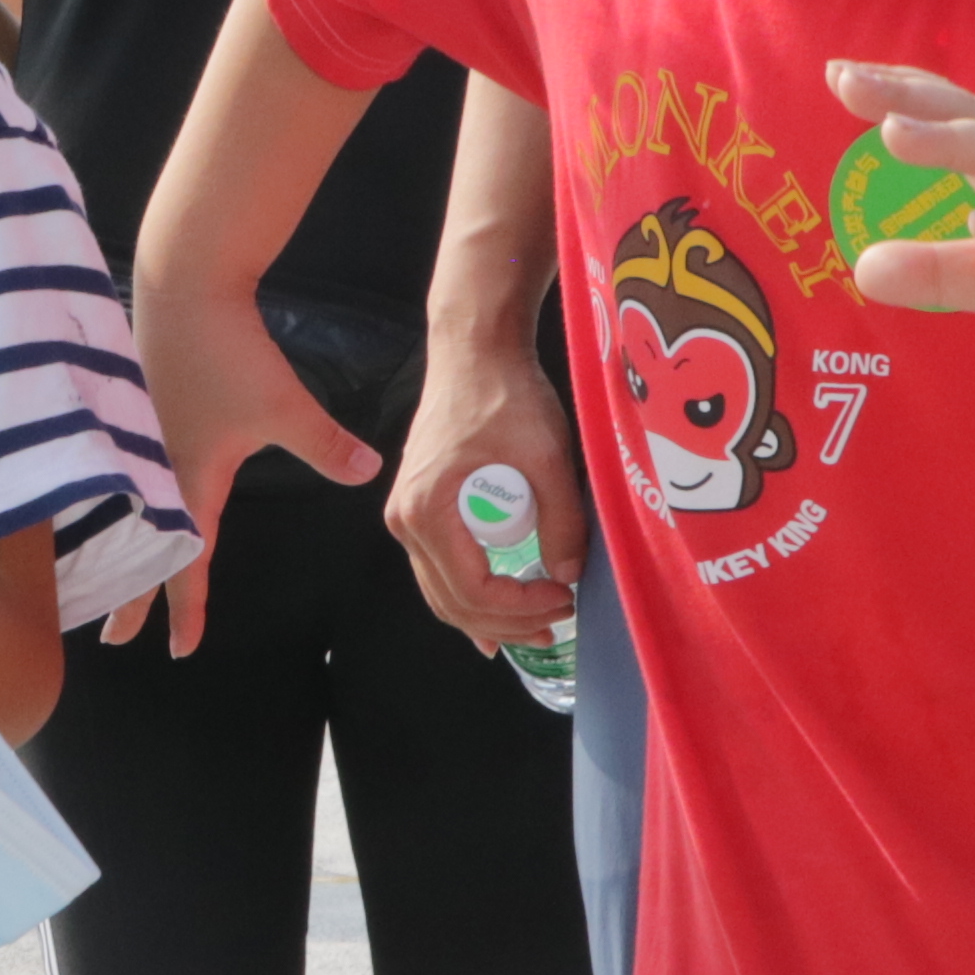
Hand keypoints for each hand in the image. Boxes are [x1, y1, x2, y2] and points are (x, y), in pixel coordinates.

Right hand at [110, 280, 375, 654]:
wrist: (181, 284)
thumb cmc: (229, 350)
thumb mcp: (284, 405)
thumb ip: (325, 445)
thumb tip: (368, 473)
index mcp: (187, 479)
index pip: (185, 563)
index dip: (186, 608)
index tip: (184, 649)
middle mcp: (151, 468)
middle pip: (136, 549)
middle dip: (126, 597)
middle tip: (114, 639)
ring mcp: (135, 439)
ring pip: (117, 514)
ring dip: (111, 551)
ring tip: (99, 578)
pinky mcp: (131, 411)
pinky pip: (115, 477)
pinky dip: (108, 506)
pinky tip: (110, 504)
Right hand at [385, 322, 579, 649]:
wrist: (475, 350)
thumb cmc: (507, 395)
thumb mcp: (548, 457)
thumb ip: (561, 520)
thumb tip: (569, 576)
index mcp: (429, 510)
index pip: (472, 589)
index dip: (520, 606)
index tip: (563, 597)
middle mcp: (405, 520)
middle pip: (451, 601)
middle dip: (506, 622)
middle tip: (558, 620)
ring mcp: (406, 515)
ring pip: (442, 592)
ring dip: (488, 616)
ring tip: (536, 624)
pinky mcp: (418, 506)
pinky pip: (440, 569)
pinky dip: (468, 596)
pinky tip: (493, 618)